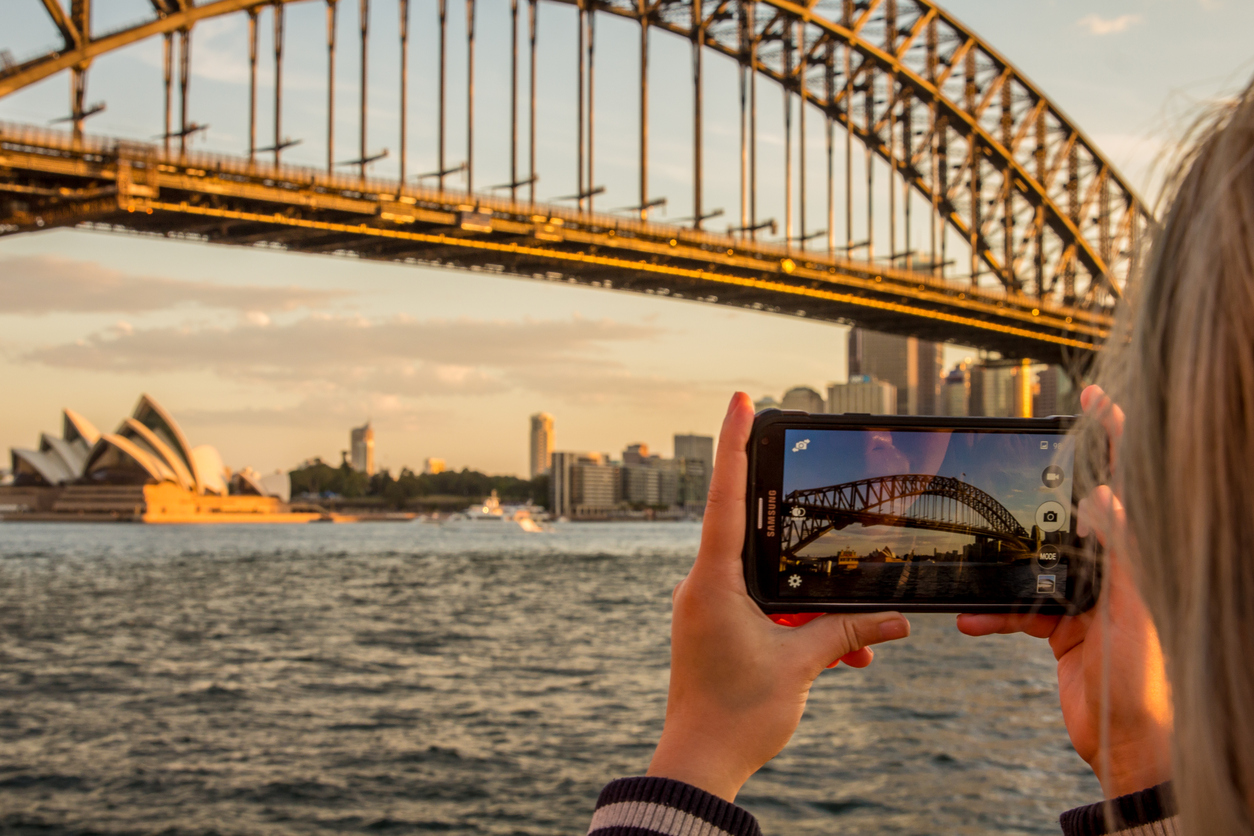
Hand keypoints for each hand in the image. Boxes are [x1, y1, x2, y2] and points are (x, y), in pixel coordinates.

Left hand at [646, 392, 910, 801]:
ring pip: (766, 579)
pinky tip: (837, 657)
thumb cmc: (735, 717)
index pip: (726, 498)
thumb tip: (895, 621)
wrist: (699, 766)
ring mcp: (707, 607)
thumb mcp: (800, 667)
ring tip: (851, 649)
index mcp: (713, 583)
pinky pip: (761, 607)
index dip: (735, 445)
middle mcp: (702, 586)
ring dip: (808, 602)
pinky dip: (796, 623)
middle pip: (753, 533)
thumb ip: (846, 636)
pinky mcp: (715, 627)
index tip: (742, 400)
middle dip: (800, 533)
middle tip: (827, 499)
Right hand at [957, 386, 1171, 798]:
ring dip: (1000, 567)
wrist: (1127, 746)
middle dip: (1043, 486)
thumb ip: (1122, 557)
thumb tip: (1104, 499)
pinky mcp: (1061, 624)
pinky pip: (1017, 604)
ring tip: (971, 572)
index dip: (1116, 439)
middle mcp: (1113, 570)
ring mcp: (1085, 595)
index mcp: (1138, 560)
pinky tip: (971, 621)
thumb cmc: (1145, 686)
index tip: (1093, 401)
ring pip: (1034, 559)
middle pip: (1074, 510)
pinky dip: (992, 611)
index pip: (1129, 485)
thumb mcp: (1133, 616)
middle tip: (1017, 456)